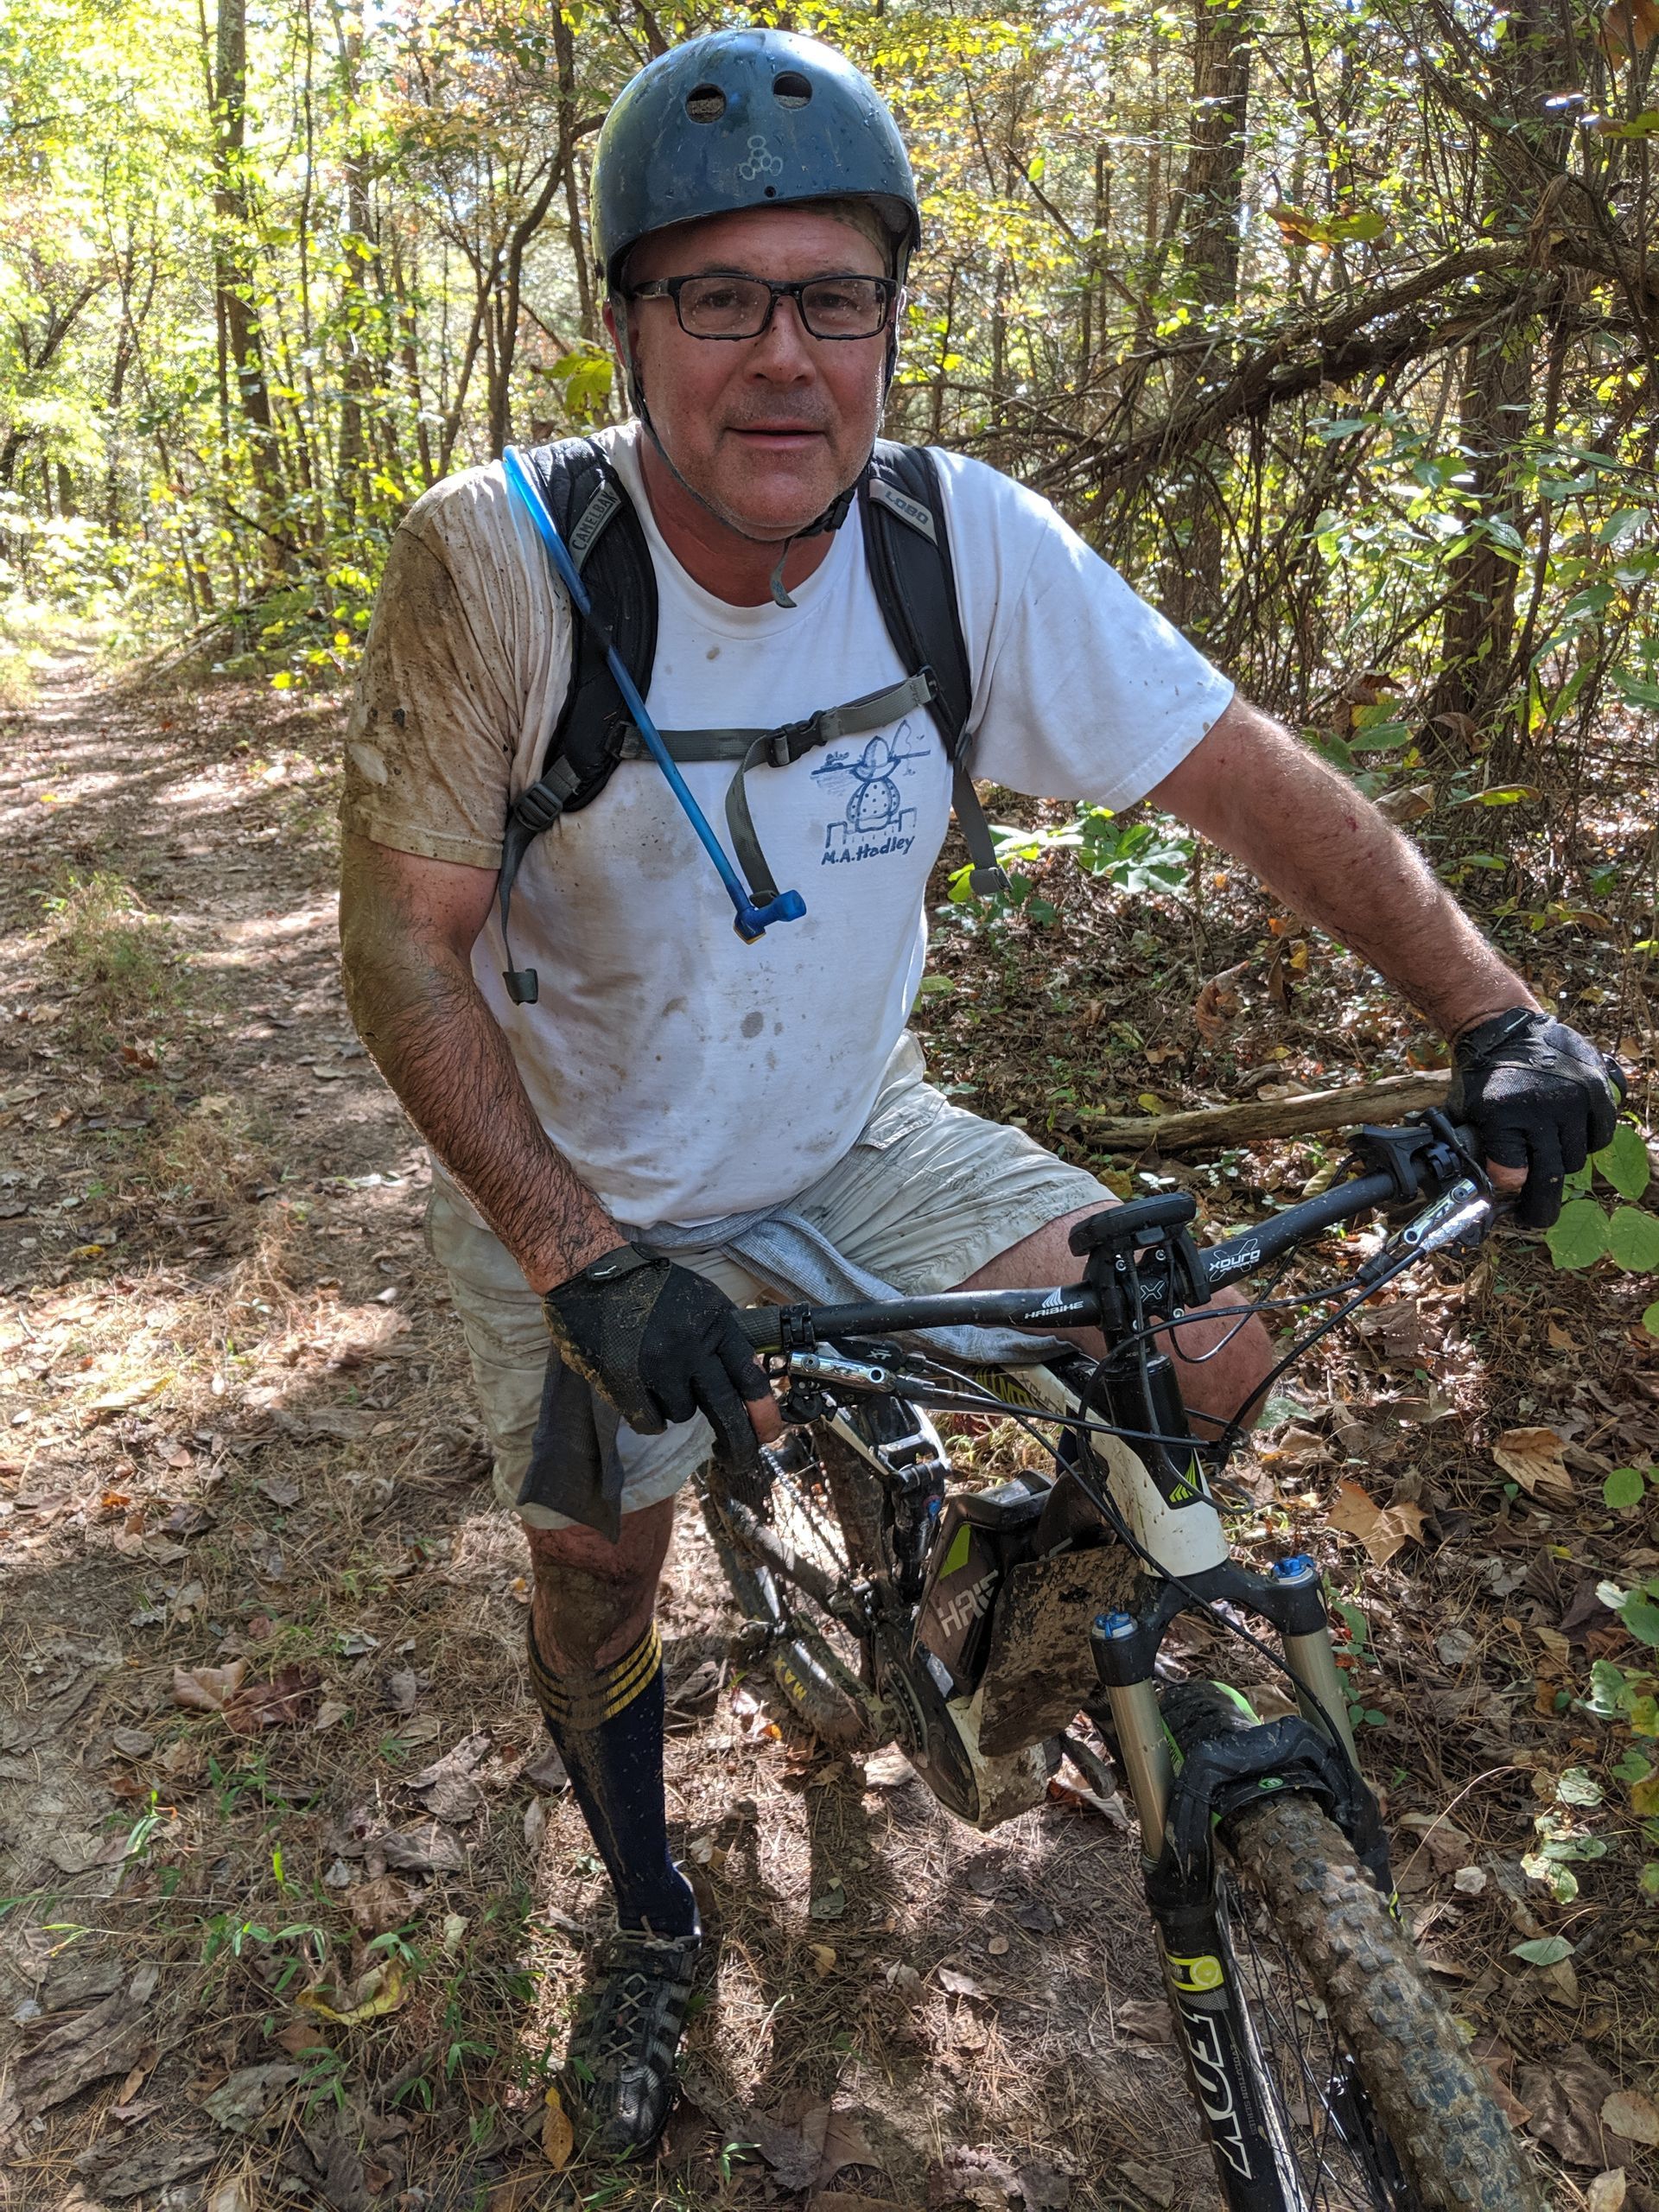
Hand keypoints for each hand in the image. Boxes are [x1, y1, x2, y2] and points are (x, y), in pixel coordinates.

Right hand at [543, 1246, 780, 1468]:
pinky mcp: (624, 1380)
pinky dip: (649, 1415)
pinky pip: (650, 1421)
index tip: (769, 1433)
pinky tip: (642, 1393)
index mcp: (716, 1324)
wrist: (594, 1274)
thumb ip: (726, 1336)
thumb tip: (751, 1381)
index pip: (751, 1378)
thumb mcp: (702, 1299)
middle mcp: (691, 1346)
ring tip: (660, 1376)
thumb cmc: (653, 1288)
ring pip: (683, 1413)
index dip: (764, 1413)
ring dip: (677, 1404)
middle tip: (739, 1457)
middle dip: (738, 1441)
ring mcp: (657, 1365)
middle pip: (724, 1408)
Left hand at [1448, 1010, 1623, 1227]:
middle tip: (1534, 1202)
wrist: (1504, 1029)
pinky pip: (1600, 1135)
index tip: (1509, 1199)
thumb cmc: (1482, 1075)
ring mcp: (1573, 1098)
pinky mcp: (1596, 1089)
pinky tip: (1568, 1136)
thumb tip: (1495, 1189)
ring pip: (1576, 1157)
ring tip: (1547, 1154)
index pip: (1514, 1175)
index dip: (1510, 1190)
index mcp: (1504, 1115)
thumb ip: (1480, 1152)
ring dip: (1561, 1162)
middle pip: (1551, 1172)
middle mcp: (1543, 1108)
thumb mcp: (1467, 1113)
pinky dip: (1586, 1142)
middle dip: (1539, 1190)